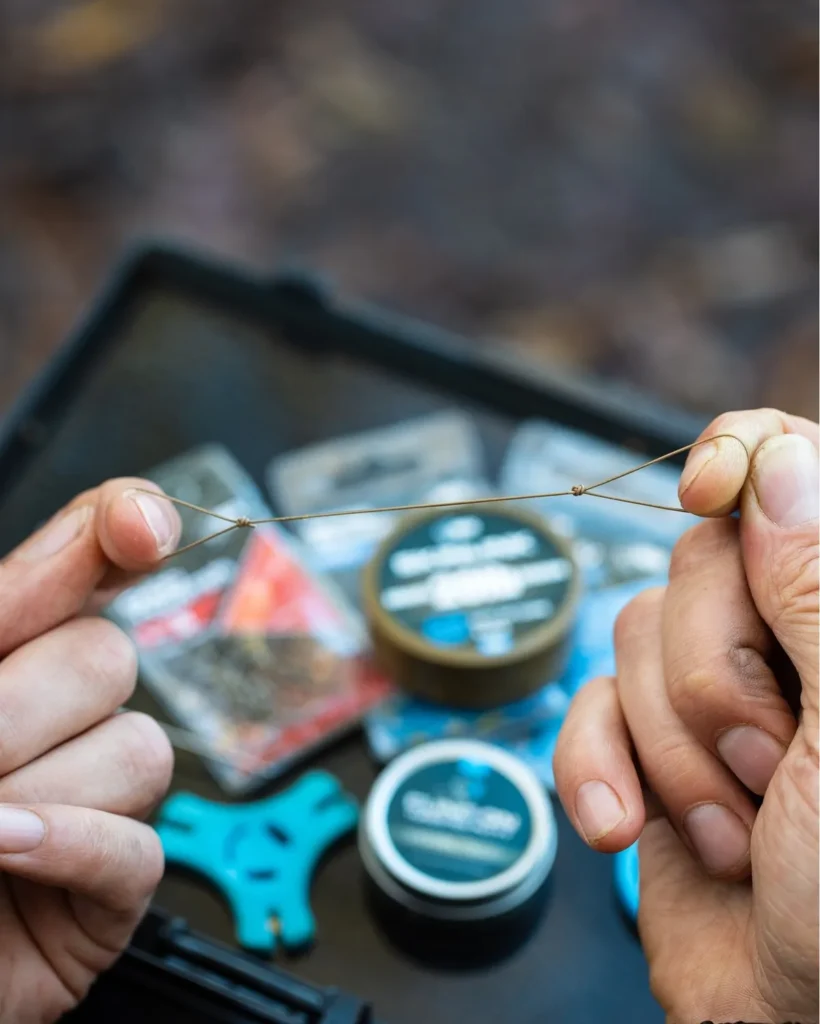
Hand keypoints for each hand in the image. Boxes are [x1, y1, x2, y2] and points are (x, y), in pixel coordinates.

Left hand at [0, 480, 181, 1023]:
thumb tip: (71, 570)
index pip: (81, 564)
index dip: (120, 527)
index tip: (141, 530)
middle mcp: (52, 718)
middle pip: (108, 654)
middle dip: (25, 706)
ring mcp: (90, 800)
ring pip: (138, 749)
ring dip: (42, 791)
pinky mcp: (110, 889)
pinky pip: (138, 847)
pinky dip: (73, 845)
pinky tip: (6, 855)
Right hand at [555, 409, 818, 1022]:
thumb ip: (818, 588)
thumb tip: (778, 462)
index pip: (791, 470)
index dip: (739, 461)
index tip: (706, 491)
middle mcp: (784, 638)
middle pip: (691, 559)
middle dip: (711, 677)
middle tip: (772, 763)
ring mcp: (708, 693)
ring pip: (630, 636)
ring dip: (669, 750)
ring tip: (732, 828)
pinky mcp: (645, 748)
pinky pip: (582, 710)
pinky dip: (592, 770)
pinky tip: (622, 828)